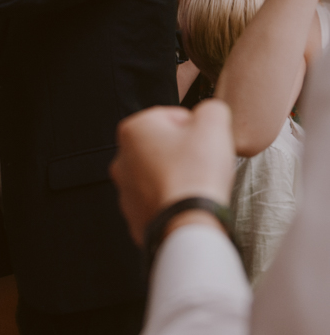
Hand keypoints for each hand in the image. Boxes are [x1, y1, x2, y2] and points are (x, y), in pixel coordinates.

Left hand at [110, 99, 234, 245]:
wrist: (187, 225)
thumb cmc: (197, 172)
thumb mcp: (214, 123)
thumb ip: (211, 109)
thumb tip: (208, 114)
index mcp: (133, 129)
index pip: (174, 117)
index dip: (198, 129)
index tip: (207, 144)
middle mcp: (121, 158)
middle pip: (165, 146)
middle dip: (186, 153)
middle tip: (205, 165)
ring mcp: (125, 190)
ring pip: (161, 174)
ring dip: (179, 177)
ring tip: (198, 187)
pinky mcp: (134, 216)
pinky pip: (160, 202)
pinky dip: (174, 202)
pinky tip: (188, 205)